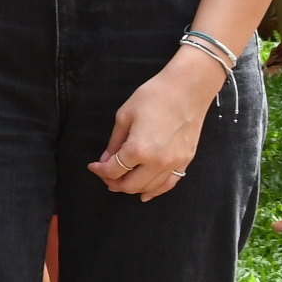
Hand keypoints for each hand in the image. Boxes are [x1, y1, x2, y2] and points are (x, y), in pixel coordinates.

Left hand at [91, 53, 218, 200]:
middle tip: (105, 175)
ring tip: (121, 181)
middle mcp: (158, 162)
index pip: (114, 170)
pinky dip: (155, 190)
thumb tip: (106, 160)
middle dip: (113, 182)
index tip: (93, 166)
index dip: (100, 171)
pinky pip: (169, 184)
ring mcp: (175, 163)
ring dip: (132, 188)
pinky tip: (145, 192)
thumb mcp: (125, 116)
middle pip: (130, 185)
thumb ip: (115, 142)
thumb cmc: (154, 97)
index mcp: (139, 149)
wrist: (188, 89)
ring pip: (149, 188)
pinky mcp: (186, 161)